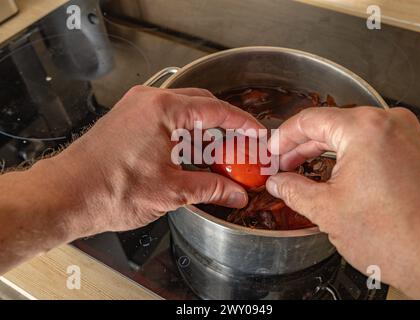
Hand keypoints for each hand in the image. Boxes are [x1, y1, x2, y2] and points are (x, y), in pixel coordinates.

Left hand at [41, 86, 262, 234]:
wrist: (65, 196)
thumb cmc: (109, 190)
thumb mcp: (171, 192)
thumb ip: (211, 188)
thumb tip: (235, 194)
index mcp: (164, 110)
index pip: (217, 110)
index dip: (243, 123)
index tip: (257, 133)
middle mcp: (149, 101)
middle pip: (201, 104)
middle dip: (224, 124)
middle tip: (241, 145)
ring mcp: (135, 108)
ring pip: (182, 111)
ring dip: (202, 129)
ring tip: (217, 154)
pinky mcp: (126, 120)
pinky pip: (164, 118)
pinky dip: (183, 132)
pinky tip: (190, 154)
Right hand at [266, 106, 419, 298]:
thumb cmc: (398, 237)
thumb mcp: (328, 211)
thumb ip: (294, 190)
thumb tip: (278, 182)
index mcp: (364, 129)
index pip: (310, 120)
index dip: (284, 136)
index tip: (273, 151)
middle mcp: (390, 124)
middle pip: (333, 125)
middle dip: (304, 146)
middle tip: (284, 165)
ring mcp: (409, 137)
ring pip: (355, 136)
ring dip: (328, 152)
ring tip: (307, 171)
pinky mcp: (419, 153)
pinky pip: (376, 147)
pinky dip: (352, 158)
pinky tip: (339, 176)